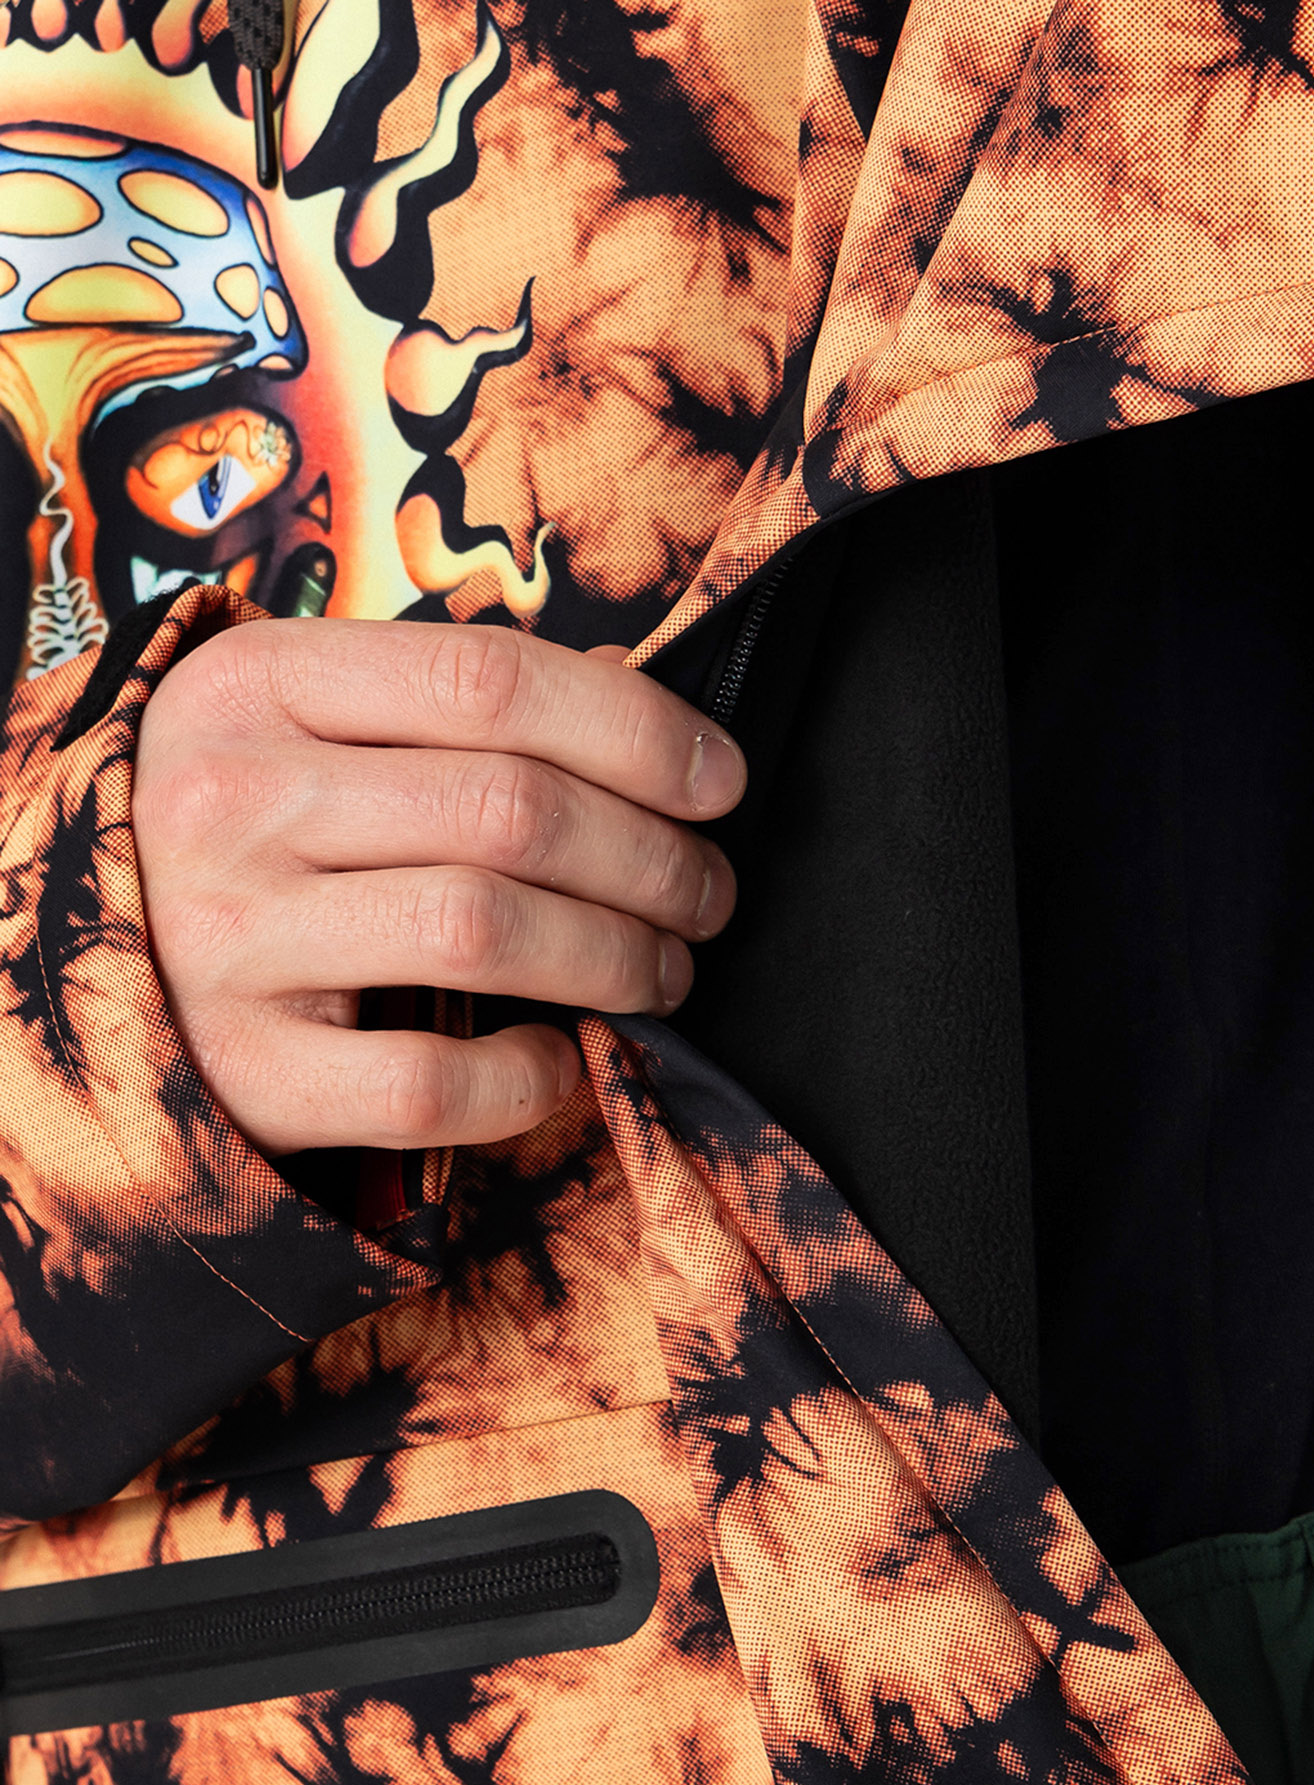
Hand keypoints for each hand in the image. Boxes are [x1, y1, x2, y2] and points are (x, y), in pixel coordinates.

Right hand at [130, 618, 743, 1155]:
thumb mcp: (319, 731)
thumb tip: (645, 712)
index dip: (638, 732)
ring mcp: (226, 939)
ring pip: (484, 933)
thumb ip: (459, 714)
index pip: (491, 680)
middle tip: (706, 898)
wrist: (101, 961)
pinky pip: (427, 1083)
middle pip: (512, 812)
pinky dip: (527, 1078)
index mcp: (257, 683)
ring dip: (617, 958)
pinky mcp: (242, 1069)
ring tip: (661, 971)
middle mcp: (228, 801)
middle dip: (654, 862)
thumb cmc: (258, 836)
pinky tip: (559, 1059)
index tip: (721, 784)